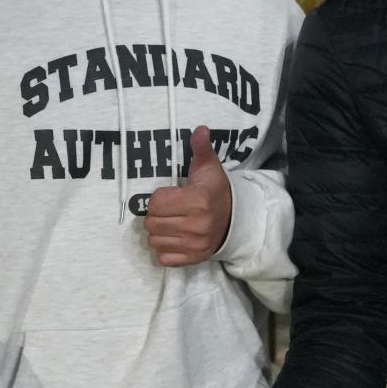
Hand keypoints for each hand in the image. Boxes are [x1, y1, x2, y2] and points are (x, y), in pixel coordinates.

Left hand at [146, 126, 232, 264]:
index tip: (170, 196)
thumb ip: (201, 148)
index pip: (156, 202)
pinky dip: (164, 249)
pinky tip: (174, 238)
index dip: (158, 198)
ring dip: (158, 232)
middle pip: (151, 223)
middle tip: (169, 210)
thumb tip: (200, 129)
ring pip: (154, 241)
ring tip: (171, 224)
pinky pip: (163, 257)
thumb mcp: (209, 168)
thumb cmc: (215, 191)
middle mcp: (196, 225)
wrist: (235, 219)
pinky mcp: (193, 258)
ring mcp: (195, 244)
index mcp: (198, 200)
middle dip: (156, 215)